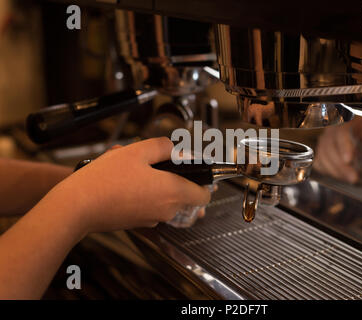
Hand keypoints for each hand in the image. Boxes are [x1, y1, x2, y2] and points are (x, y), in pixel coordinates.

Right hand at [47, 137, 210, 234]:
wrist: (76, 207)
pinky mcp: (136, 223)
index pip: (205, 195)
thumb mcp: (137, 150)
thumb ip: (162, 146)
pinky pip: (148, 205)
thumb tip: (173, 148)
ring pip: (164, 199)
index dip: (204, 182)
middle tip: (156, 164)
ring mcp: (151, 219)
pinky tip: (122, 181)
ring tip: (133, 169)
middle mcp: (166, 210)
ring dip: (155, 184)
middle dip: (174, 178)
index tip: (197, 172)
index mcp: (173, 192)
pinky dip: (141, 194)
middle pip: (184, 195)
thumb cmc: (105, 180)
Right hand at [313, 122, 358, 183]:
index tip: (348, 160)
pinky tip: (339, 176)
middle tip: (354, 177)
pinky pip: (319, 161)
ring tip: (350, 179)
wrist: (359, 128)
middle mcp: (333, 129)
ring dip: (335, 170)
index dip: (343, 146)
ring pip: (322, 155)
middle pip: (329, 147)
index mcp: (348, 121)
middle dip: (340, 165)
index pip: (341, 132)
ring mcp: (325, 140)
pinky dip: (327, 170)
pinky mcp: (321, 150)